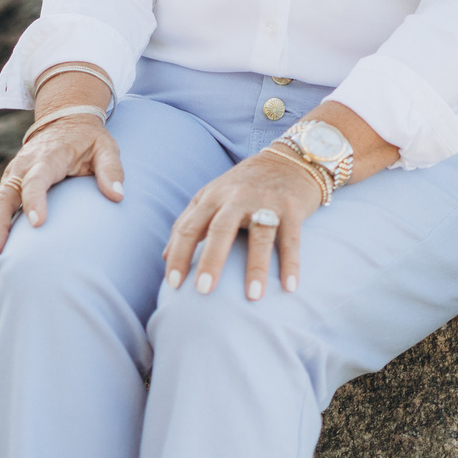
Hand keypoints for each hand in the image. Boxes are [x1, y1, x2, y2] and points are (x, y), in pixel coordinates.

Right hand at [0, 111, 123, 257]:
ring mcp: (13, 177)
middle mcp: (24, 166)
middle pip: (5, 195)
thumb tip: (117, 196)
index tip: (38, 223)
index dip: (35, 199)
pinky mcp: (9, 186)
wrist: (64, 121)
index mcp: (48, 156)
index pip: (37, 179)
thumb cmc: (88, 140)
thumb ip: (111, 169)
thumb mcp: (105, 147)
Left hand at [163, 153, 324, 299]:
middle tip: (203, 291)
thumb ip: (188, 221)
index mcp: (213, 196)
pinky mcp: (293, 208)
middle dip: (211, 260)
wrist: (289, 160)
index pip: (189, 227)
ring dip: (256, 267)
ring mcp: (267, 201)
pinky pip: (291, 239)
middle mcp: (238, 197)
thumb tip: (165, 256)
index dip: (179, 255)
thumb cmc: (244, 185)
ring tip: (253, 297)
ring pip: (260, 235)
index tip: (173, 285)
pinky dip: (291, 263)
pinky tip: (289, 287)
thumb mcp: (212, 195)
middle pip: (221, 229)